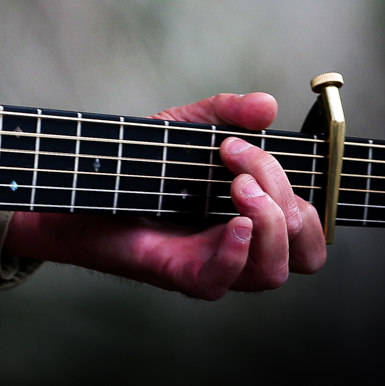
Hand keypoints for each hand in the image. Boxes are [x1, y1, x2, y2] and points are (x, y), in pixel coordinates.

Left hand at [3, 91, 325, 299]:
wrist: (75, 187)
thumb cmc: (134, 166)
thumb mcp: (184, 127)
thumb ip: (226, 112)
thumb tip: (267, 105)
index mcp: (253, 218)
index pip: (309, 224)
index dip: (296, 187)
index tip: (242, 145)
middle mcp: (241, 248)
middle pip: (306, 250)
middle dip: (286, 200)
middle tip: (240, 168)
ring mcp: (213, 265)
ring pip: (273, 269)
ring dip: (267, 222)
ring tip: (236, 187)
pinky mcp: (179, 274)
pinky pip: (224, 280)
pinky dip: (236, 252)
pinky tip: (234, 223)